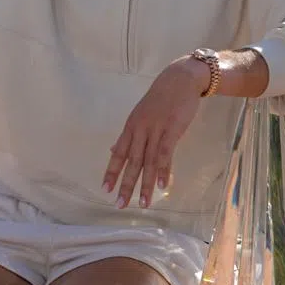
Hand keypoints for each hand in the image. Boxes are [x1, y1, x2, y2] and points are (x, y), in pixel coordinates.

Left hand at [103, 57, 208, 209]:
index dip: (111, 171)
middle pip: (132, 161)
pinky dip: (164, 170)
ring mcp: (156, 129)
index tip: (105, 190)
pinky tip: (163, 185)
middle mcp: (140, 129)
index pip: (119, 153)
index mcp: (131, 127)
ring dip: (146, 184)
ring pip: (149, 161)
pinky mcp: (172, 129)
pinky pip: (166, 152)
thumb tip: (113, 151)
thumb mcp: (140, 115)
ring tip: (144, 203)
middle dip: (125, 185)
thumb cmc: (161, 99)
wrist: (180, 79)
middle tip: (120, 205)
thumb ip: (129, 136)